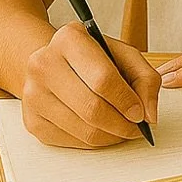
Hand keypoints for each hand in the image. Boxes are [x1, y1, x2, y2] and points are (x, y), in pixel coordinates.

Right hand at [20, 21, 159, 148]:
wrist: (53, 63)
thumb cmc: (92, 59)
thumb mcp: (124, 55)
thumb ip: (146, 79)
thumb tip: (149, 115)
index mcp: (69, 38)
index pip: (103, 79)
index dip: (127, 101)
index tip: (141, 113)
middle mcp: (44, 63)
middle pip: (92, 109)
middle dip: (122, 125)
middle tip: (136, 127)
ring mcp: (33, 94)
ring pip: (84, 130)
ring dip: (111, 136)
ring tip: (122, 128)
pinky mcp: (32, 120)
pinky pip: (72, 143)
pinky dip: (94, 142)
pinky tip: (101, 129)